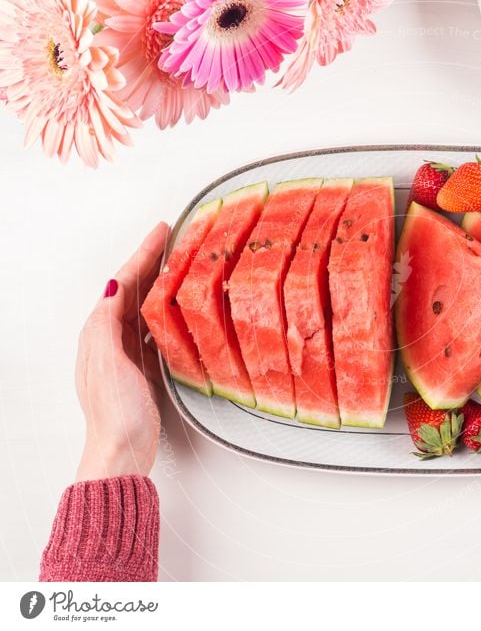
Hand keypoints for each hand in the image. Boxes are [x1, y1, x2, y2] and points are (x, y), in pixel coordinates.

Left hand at [75, 223, 169, 481]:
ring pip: (144, 307)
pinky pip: (153, 328)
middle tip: (173, 240)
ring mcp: (125, 353)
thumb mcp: (106, 361)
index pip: (122, 283)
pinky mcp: (140, 368)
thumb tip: (112, 287)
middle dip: (151, 263)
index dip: (142, 255)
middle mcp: (109, 339)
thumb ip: (106, 323)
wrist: (122, 450)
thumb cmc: (115, 411)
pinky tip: (178, 310)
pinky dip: (165, 312)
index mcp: (98, 333)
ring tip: (179, 267)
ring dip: (160, 285)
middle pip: (133, 291)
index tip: (161, 232)